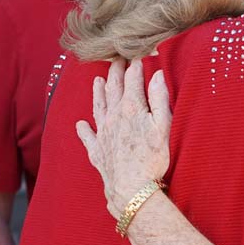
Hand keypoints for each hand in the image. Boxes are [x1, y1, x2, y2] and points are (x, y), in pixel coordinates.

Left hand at [77, 58, 172, 220]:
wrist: (132, 189)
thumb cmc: (152, 159)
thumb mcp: (163, 126)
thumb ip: (160, 98)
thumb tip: (157, 74)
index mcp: (131, 108)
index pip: (132, 79)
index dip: (136, 65)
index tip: (139, 55)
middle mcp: (113, 117)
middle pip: (113, 88)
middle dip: (115, 72)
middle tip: (116, 59)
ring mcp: (102, 133)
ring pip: (98, 106)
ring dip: (98, 92)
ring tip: (97, 81)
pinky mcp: (97, 151)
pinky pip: (87, 136)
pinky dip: (83, 129)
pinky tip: (80, 124)